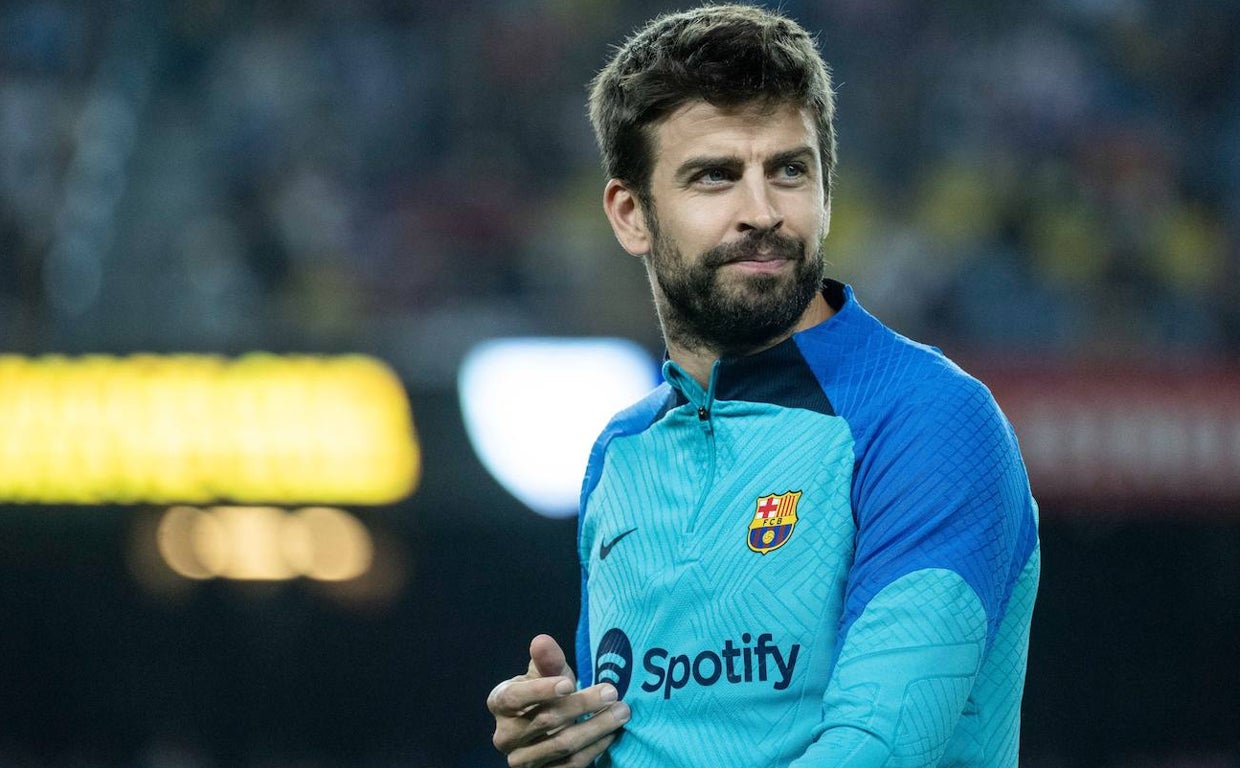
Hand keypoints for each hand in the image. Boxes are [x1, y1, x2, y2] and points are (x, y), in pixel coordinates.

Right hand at [488, 634, 629, 767]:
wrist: (546, 727)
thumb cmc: (545, 693)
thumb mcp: (545, 673)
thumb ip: (546, 660)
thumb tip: (542, 640)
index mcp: (499, 703)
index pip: (514, 698)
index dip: (540, 691)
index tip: (569, 683)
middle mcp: (505, 736)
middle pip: (545, 721)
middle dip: (582, 705)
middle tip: (612, 692)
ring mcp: (523, 760)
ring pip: (561, 745)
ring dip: (595, 728)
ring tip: (621, 711)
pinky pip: (571, 765)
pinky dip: (594, 749)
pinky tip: (612, 734)